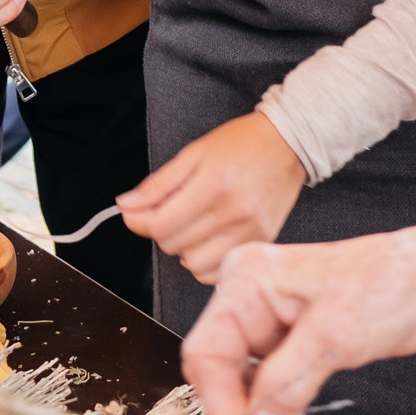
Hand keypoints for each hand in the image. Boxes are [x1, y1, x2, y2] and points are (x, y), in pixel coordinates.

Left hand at [116, 112, 306, 282]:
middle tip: (167, 212)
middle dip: (160, 231)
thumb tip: (126, 205)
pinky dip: (206, 262)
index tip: (133, 213)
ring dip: (183, 249)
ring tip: (190, 225)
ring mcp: (250, 232)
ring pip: (195, 265)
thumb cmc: (241, 143)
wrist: (288, 144)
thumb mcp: (193, 153)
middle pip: (174, 246)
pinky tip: (207, 239)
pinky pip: (220, 271)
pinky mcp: (261, 242)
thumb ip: (158, 184)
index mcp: (212, 187)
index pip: (160, 226)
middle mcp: (233, 214)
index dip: (138, 222)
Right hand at [181, 210, 415, 414]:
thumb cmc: (390, 284)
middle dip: (240, 404)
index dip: (221, 399)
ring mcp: (265, 315)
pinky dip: (275, 399)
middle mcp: (246, 294)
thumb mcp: (335, 337)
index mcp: (245, 280)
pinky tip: (292, 413)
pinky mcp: (285, 336)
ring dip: (259, 405)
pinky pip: (264, 376)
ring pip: (240, 375)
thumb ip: (287, 383)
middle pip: (218, 364)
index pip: (206, 351)